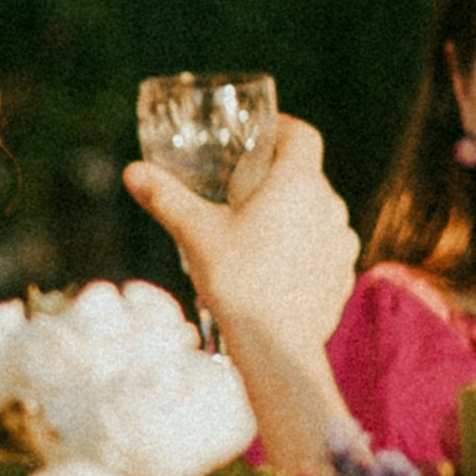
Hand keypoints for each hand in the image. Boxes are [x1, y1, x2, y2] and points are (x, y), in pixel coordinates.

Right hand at [123, 115, 360, 361]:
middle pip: (307, 176)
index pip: (301, 135)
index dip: (282, 129)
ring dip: (294, 217)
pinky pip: (326, 251)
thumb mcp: (196, 234)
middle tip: (246, 194)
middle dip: (278, 180)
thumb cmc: (238, 282)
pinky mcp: (343, 275)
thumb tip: (132, 172)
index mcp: (297, 182)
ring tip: (261, 237)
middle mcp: (328, 204)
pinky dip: (306, 252)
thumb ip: (166, 198)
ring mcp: (341, 241)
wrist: (276, 346)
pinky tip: (279, 271)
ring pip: (318, 214)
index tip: (261, 137)